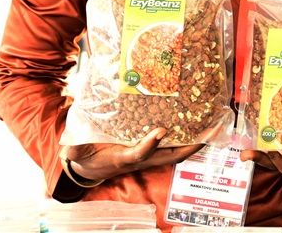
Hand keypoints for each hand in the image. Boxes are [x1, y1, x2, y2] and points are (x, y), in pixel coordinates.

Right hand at [63, 128, 203, 180]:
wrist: (89, 163)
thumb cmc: (86, 156)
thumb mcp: (78, 152)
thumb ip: (75, 150)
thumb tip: (70, 149)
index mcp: (123, 158)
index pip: (139, 154)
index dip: (150, 144)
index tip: (160, 130)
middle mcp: (142, 157)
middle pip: (172, 154)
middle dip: (193, 144)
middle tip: (212, 128)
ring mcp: (149, 152)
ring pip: (176, 148)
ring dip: (195, 138)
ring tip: (212, 121)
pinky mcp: (150, 145)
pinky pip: (172, 142)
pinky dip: (185, 133)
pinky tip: (195, 118)